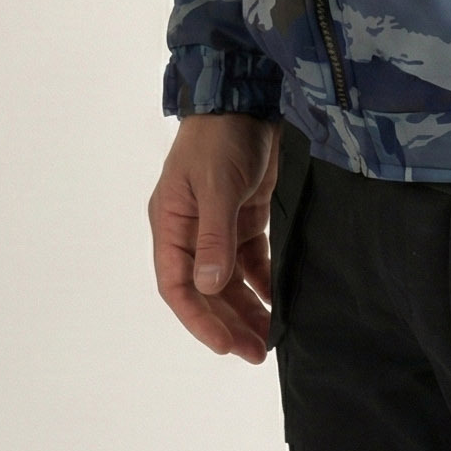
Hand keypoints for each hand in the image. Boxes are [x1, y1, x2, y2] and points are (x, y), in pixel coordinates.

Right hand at [148, 113, 279, 363]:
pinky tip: (279, 301)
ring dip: (247, 308)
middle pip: (206, 291)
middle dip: (228, 323)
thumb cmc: (219, 138)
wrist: (246, 97)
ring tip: (271, 338)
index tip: (226, 345)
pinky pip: (251, 260)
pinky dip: (263, 281)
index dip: (199, 320)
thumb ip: (214, 237)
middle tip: (257, 353)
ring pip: (230, 281)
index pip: (178, 286)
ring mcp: (218, 225)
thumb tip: (210, 288)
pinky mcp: (245, 217)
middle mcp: (191, 232)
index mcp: (171, 226)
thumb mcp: (216, 186)